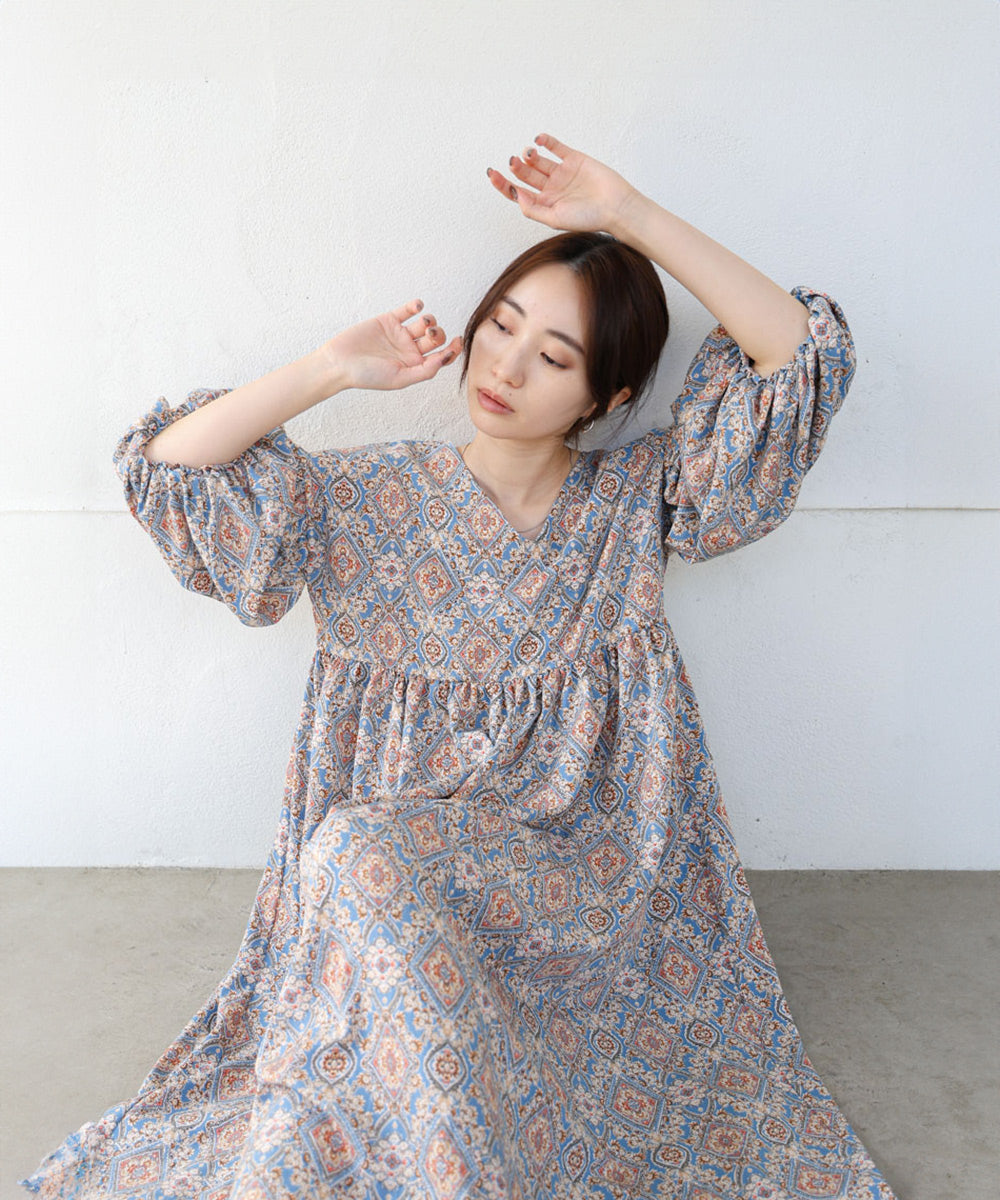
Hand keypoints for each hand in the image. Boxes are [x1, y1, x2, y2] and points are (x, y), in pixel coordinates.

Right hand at [319, 299, 462, 391]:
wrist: (340, 363)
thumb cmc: (368, 376)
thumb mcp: (400, 378)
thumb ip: (424, 371)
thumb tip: (445, 358)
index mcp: (415, 365)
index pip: (441, 356)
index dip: (453, 349)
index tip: (458, 341)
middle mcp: (410, 350)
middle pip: (435, 339)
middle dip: (438, 335)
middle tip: (429, 336)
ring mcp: (400, 334)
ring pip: (425, 323)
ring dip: (430, 321)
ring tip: (424, 323)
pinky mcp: (388, 320)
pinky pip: (407, 310)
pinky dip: (416, 306)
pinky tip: (418, 306)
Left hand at [486, 133, 638, 234]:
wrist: (616, 206)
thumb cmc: (588, 219)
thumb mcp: (555, 219)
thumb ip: (533, 209)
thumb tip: (516, 195)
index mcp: (545, 204)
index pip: (518, 192)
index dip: (503, 184)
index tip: (492, 173)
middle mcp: (551, 188)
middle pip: (526, 175)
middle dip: (516, 167)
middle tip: (513, 161)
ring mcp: (562, 173)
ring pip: (538, 160)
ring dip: (529, 155)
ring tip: (528, 153)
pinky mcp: (574, 159)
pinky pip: (556, 147)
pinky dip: (546, 140)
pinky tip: (539, 139)